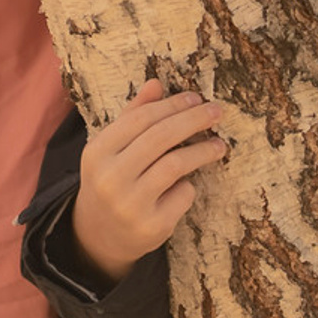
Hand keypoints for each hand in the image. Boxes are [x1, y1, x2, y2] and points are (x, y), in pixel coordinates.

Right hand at [70, 79, 227, 284]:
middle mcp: (110, 177)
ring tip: (219, 145)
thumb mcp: (113, 148)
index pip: (140, 119)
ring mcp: (130, 204)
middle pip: (160, 138)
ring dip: (202, 150)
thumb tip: (156, 84)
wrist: (100, 234)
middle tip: (216, 112)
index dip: (171, 105)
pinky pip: (182, 194)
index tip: (196, 98)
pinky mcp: (151, 226)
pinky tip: (188, 184)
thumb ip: (133, 115)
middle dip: (193, 120)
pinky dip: (189, 185)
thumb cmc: (112, 179)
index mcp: (98, 152)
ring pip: (175, 165)